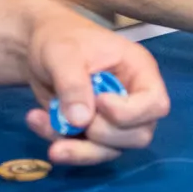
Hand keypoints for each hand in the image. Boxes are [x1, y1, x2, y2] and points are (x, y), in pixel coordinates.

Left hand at [20, 13, 169, 164]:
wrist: (39, 48)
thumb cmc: (60, 39)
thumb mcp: (62, 53)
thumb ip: (72, 83)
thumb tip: (81, 121)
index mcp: (139, 71)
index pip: (155, 104)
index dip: (130, 112)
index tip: (100, 102)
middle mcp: (134, 100)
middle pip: (138, 135)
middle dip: (102, 133)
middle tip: (73, 115)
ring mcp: (116, 121)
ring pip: (111, 150)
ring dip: (76, 146)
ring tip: (39, 121)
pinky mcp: (95, 134)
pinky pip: (87, 153)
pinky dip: (61, 144)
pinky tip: (36, 121)